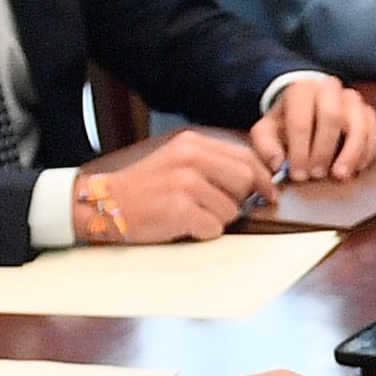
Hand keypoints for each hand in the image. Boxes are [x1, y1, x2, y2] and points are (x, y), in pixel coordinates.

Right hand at [68, 127, 271, 243]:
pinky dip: (203, 232)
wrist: (105, 203)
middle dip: (239, 200)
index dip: (263, 178)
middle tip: (217, 207)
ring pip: (231, 211)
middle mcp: (191, 159)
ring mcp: (186, 184)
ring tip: (190, 214)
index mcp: (193, 143)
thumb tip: (257, 181)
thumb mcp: (179, 160)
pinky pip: (214, 229)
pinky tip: (183, 225)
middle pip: (245, 182)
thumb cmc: (146, 186)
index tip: (269, 192)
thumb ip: (213, 163)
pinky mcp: (180, 210)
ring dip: (217, 219)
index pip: (246, 157)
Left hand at [253, 74, 375, 181]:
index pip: (301, 119)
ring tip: (340, 175)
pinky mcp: (367, 113)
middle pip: (332, 117)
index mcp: (301, 89)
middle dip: (324, 150)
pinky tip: (356, 168)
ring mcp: (352, 99)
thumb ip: (266, 147)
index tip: (298, 174)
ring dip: (350, 153)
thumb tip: (278, 163)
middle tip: (317, 175)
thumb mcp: (267, 132)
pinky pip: (373, 132)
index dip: (299, 150)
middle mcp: (329, 88)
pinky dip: (366, 152)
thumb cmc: (286, 124)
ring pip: (358, 124)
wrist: (306, 110)